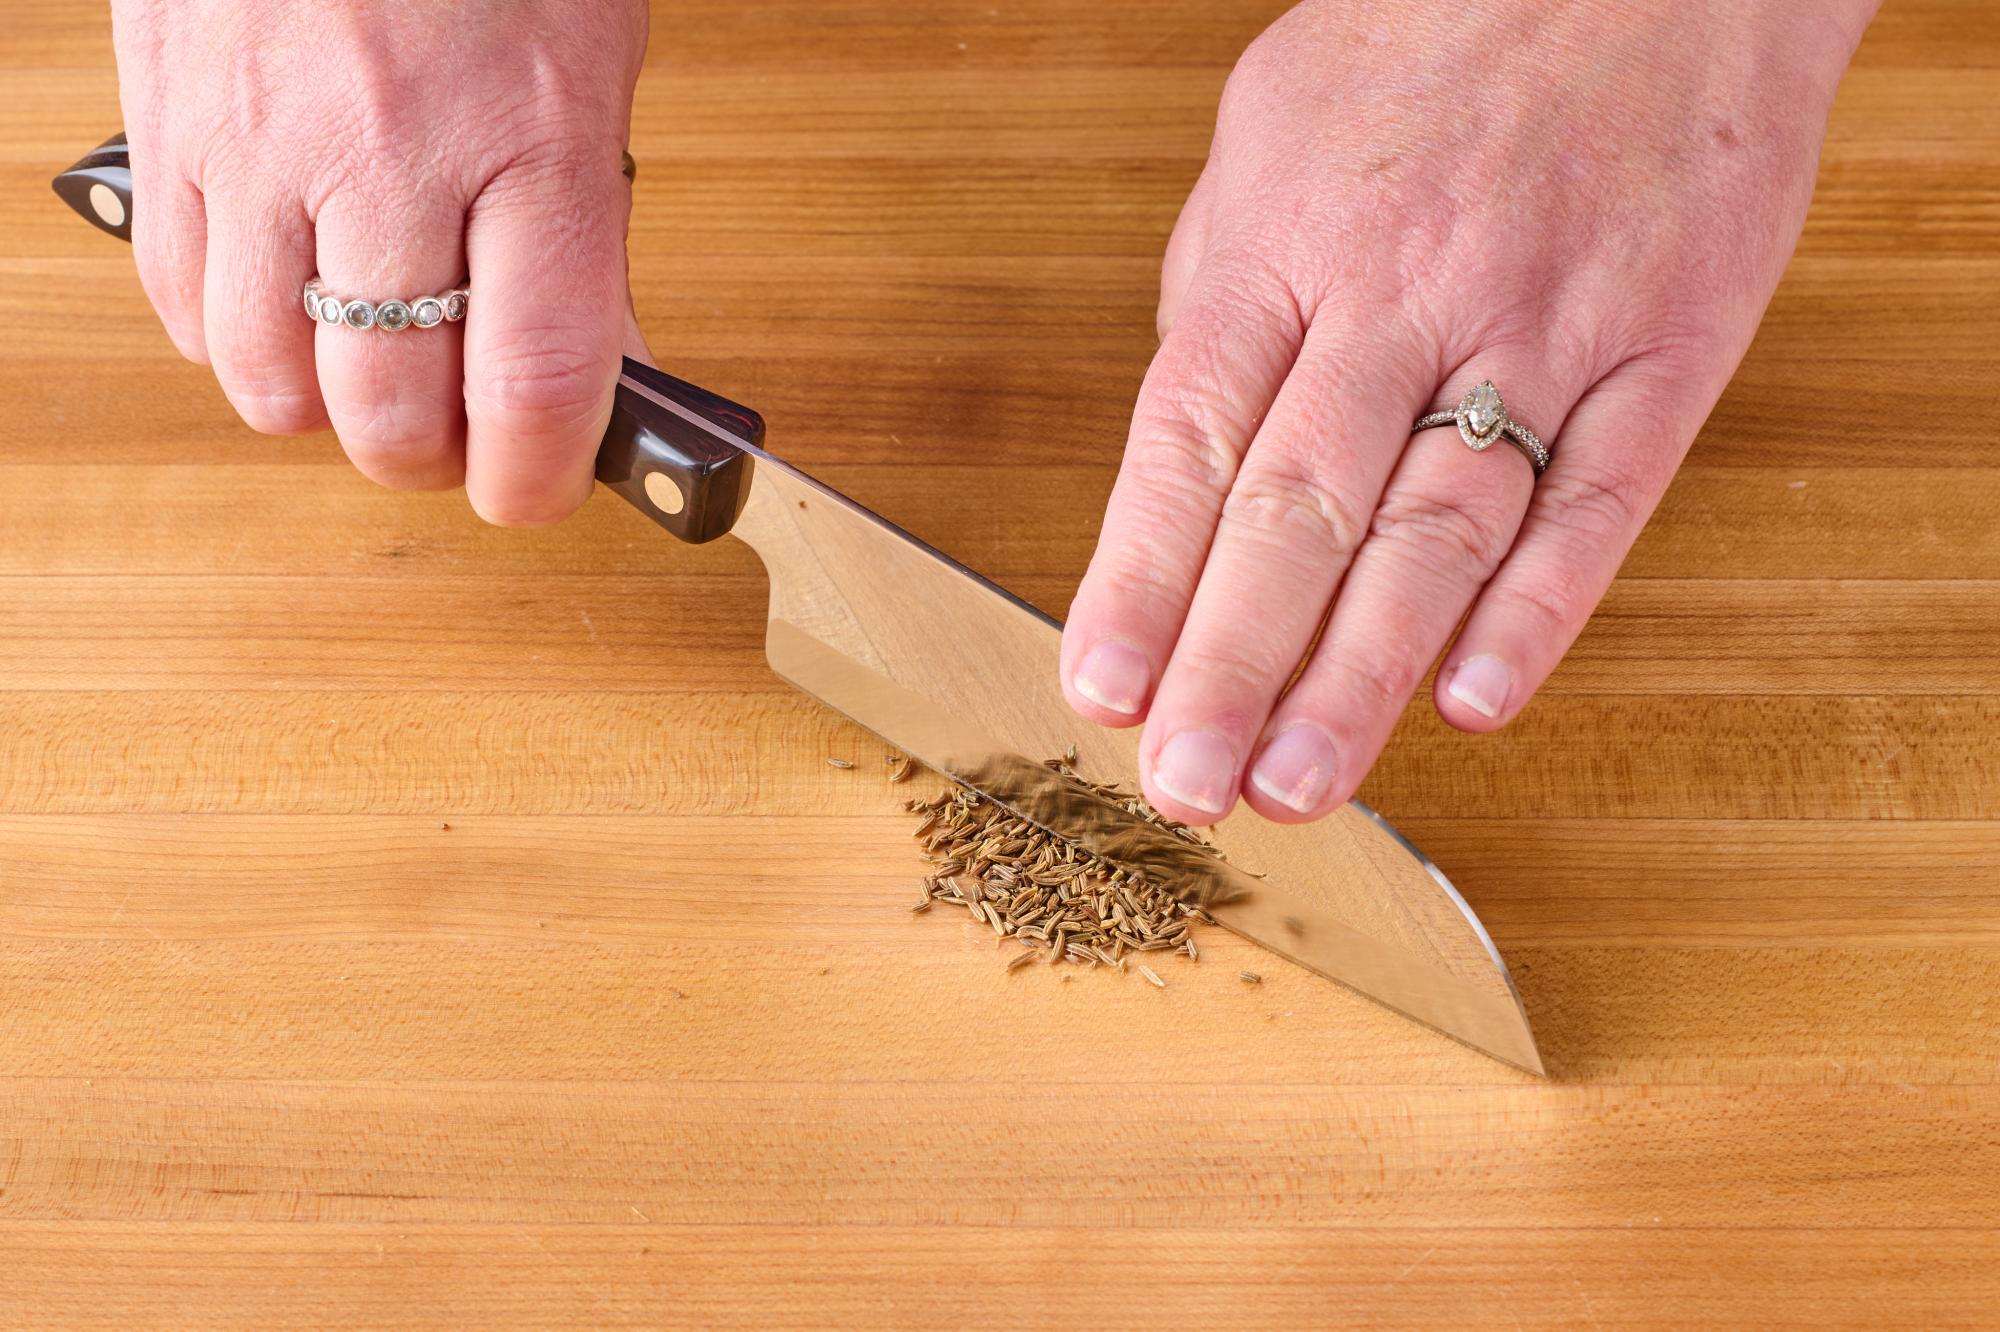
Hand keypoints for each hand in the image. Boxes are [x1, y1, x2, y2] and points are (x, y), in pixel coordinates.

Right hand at [111, 0, 647, 522]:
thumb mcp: (590, 68)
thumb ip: (588, 233)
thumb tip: (594, 372)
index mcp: (533, 136)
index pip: (534, 381)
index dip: (535, 479)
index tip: (536, 494)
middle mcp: (389, 149)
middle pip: (387, 406)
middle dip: (426, 458)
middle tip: (450, 439)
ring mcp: (258, 137)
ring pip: (263, 377)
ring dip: (322, 407)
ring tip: (363, 364)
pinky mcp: (164, 117)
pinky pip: (174, 296)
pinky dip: (228, 335)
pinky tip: (280, 299)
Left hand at [1061, 0, 1877, 823]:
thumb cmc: (1437, 43)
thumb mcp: (1270, 136)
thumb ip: (1222, 294)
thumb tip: (1179, 451)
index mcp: (1287, 243)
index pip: (1189, 440)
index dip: (1139, 577)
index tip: (1102, 690)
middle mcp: (1404, 292)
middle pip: (1300, 506)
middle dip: (1233, 661)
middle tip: (1189, 785)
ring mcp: (1542, 323)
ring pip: (1438, 526)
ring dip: (1363, 670)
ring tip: (1301, 781)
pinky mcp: (1668, 347)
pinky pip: (1600, 497)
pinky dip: (1538, 609)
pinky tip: (1474, 702)